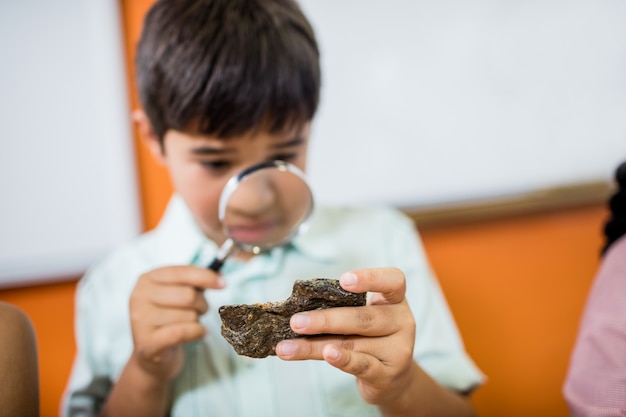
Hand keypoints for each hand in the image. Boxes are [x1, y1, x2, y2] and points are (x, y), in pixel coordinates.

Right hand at [128, 265, 224, 381]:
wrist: (153, 356)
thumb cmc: (170, 320)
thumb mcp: (177, 295)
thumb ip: (195, 283)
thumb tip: (220, 280)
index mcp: (146, 279)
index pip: (182, 272)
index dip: (206, 277)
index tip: (223, 283)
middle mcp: (139, 297)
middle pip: (188, 295)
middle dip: (202, 305)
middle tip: (201, 311)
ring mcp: (140, 321)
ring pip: (189, 316)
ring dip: (197, 322)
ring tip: (189, 325)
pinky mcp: (147, 344)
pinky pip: (183, 333)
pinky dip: (197, 333)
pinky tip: (199, 334)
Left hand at [275, 267, 416, 407]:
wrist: (392, 378)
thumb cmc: (370, 338)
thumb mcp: (363, 316)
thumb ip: (341, 309)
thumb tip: (297, 309)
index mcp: (394, 300)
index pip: (392, 281)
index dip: (370, 278)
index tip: (343, 280)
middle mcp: (402, 322)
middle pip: (363, 318)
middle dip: (325, 320)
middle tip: (295, 322)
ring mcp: (398, 350)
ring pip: (352, 344)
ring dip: (314, 345)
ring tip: (286, 347)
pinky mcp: (388, 375)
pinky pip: (362, 365)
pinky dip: (342, 359)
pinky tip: (326, 355)